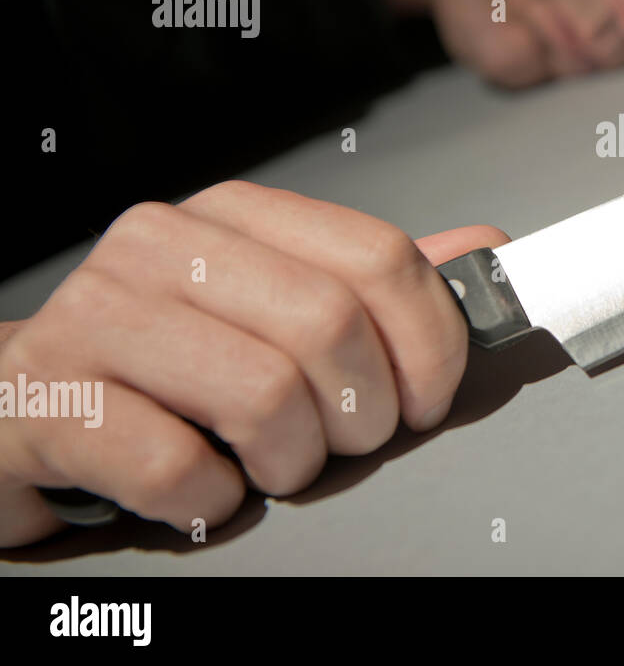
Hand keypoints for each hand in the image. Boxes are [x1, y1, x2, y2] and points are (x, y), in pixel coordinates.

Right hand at [0, 180, 507, 546]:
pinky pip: (176, 467)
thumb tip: (483, 251)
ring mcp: (96, 315)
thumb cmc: (162, 364)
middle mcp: (164, 246)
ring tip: (271, 464)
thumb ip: (374, 284)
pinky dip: (211, 501)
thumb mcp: (271, 308)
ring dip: (293, 460)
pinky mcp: (45, 396)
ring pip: (265, 394)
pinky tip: (201, 487)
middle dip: (365, 412)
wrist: (19, 403)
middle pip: (331, 326)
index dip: (430, 341)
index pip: (378, 257)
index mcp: (233, 217)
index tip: (429, 395)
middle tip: (348, 442)